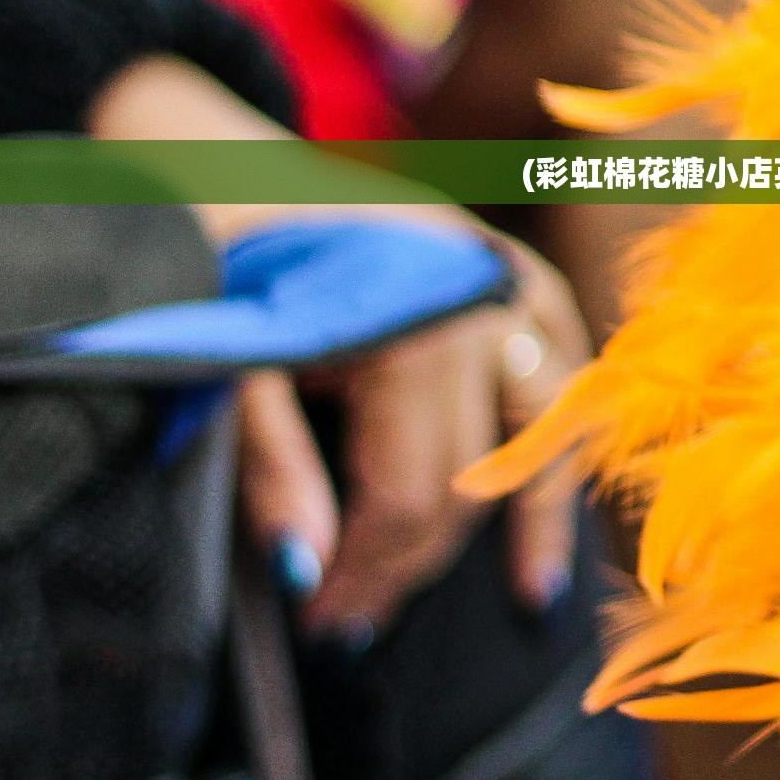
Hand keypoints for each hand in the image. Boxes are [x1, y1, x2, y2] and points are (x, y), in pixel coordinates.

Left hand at [233, 236, 588, 639]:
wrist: (220, 153)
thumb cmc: (219, 255)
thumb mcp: (228, 365)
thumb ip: (271, 470)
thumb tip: (307, 577)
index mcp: (413, 329)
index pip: (410, 495)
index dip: (368, 574)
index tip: (323, 627)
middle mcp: (483, 309)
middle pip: (471, 480)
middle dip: (413, 564)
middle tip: (354, 622)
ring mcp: (511, 288)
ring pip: (541, 434)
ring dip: (529, 520)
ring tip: (527, 597)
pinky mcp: (517, 275)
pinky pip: (560, 371)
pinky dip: (558, 436)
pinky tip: (550, 484)